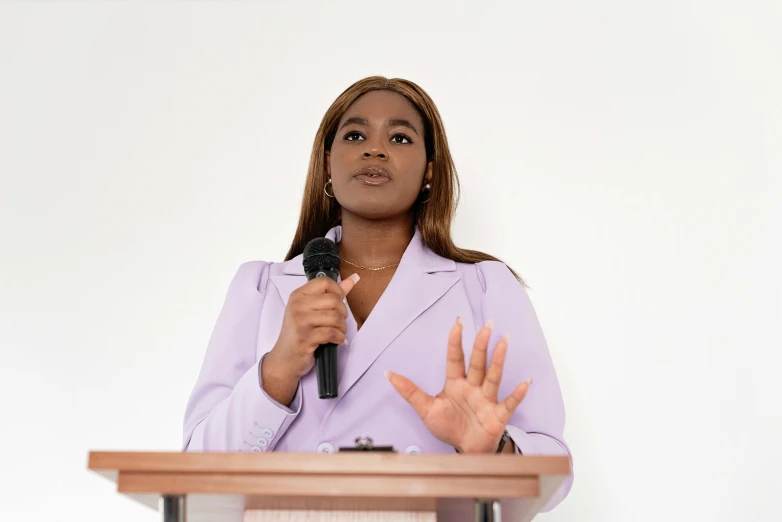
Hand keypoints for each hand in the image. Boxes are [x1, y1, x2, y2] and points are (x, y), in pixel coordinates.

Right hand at [261, 273, 358, 404]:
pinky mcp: (305, 337)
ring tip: (338, 333)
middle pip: (334, 300)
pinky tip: (337, 341)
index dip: (337, 292)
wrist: (284, 359)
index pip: (325, 282)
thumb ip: (332, 294)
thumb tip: (353, 279)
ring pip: (335, 317)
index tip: (338, 304)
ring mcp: (300, 321)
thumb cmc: (299, 333)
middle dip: (343, 313)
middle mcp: (297, 305)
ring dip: (342, 328)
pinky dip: (339, 338)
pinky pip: (332, 333)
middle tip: (339, 322)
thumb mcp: (311, 310)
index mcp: (298, 295)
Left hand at [386, 318, 530, 453]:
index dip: (456, 342)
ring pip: (493, 376)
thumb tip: (388, 374)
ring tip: (504, 342)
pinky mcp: (498, 415)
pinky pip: (509, 402)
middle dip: (481, 345)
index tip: (457, 323)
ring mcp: (487, 399)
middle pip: (477, 363)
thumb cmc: (448, 427)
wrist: (464, 451)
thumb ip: (409, 391)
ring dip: (499, 360)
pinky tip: (525, 382)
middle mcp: (473, 387)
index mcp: (455, 383)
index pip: (455, 358)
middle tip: (487, 325)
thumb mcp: (425, 408)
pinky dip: (517, 393)